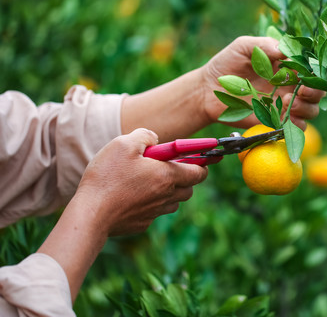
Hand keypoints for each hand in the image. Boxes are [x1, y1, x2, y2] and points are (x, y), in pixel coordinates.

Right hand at [75, 128, 207, 235]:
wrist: (90, 214)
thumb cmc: (107, 177)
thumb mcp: (124, 143)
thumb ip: (145, 136)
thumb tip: (155, 139)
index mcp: (167, 175)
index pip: (199, 172)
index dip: (203, 165)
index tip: (203, 159)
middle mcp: (166, 196)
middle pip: (189, 189)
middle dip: (186, 178)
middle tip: (171, 168)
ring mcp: (155, 212)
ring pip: (173, 202)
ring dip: (170, 192)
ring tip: (151, 182)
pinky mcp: (142, 224)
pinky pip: (155, 212)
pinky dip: (152, 204)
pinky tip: (133, 197)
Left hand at [200, 36, 325, 129]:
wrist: (207, 91)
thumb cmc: (226, 64)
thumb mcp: (243, 46)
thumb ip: (264, 45)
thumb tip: (285, 50)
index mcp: (287, 67)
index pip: (312, 69)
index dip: (315, 72)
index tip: (306, 74)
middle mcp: (290, 86)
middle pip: (317, 92)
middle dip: (315, 92)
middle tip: (300, 91)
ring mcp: (284, 105)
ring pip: (311, 110)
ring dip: (306, 108)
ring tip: (287, 103)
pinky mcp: (275, 122)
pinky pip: (296, 128)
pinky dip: (296, 124)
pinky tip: (284, 117)